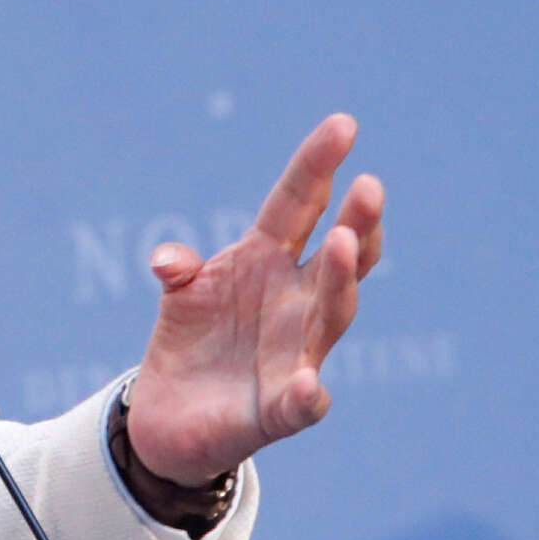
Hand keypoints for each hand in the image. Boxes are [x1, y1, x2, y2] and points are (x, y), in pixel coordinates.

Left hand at [121, 114, 386, 490]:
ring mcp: (295, 354)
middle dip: (355, 221)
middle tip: (369, 186)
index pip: (299, 204)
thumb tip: (169, 262)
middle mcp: (294, 301)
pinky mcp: (280, 410)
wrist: (170, 415)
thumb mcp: (182, 291)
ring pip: (331, 313)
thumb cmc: (192, 338)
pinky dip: (308, 396)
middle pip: (335, 256)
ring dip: (339, 280)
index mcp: (267, 259)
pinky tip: (309, 386)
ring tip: (341, 243)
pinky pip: (301, 404)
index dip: (318, 165)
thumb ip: (180, 270)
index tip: (344, 124)